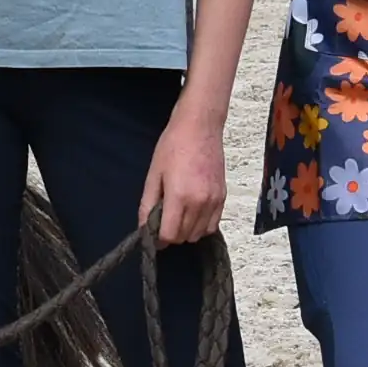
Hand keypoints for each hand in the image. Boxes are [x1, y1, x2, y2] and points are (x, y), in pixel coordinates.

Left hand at [140, 100, 232, 246]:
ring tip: (178, 216)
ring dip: (187, 232)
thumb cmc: (174, 145)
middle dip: (172, 235)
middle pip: (185, 237)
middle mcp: (199, 202)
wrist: (200, 127)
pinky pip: (213, 224)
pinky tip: (192, 214)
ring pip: (200, 234)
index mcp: (179, 196)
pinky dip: (202, 226)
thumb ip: (148, 204)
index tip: (153, 234)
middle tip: (163, 222)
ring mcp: (214, 200)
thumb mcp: (154, 174)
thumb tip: (144, 227)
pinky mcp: (223, 197)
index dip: (159, 239)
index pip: (170, 235)